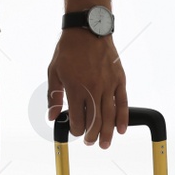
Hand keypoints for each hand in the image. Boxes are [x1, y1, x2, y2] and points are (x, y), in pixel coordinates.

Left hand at [47, 29, 127, 148]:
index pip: (78, 119)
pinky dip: (122, 118)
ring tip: (104, 144)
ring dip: (107, 133)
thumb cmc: (69, 50)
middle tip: (90, 143)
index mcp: (75, 87)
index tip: (77, 132)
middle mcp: (93, 88)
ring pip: (109, 116)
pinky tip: (121, 129)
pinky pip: (122, 103)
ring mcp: (108, 85)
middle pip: (95, 121)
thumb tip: (52, 117)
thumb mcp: (54, 72)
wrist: (88, 30)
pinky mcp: (119, 80)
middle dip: (92, 136)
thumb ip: (53, 97)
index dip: (77, 131)